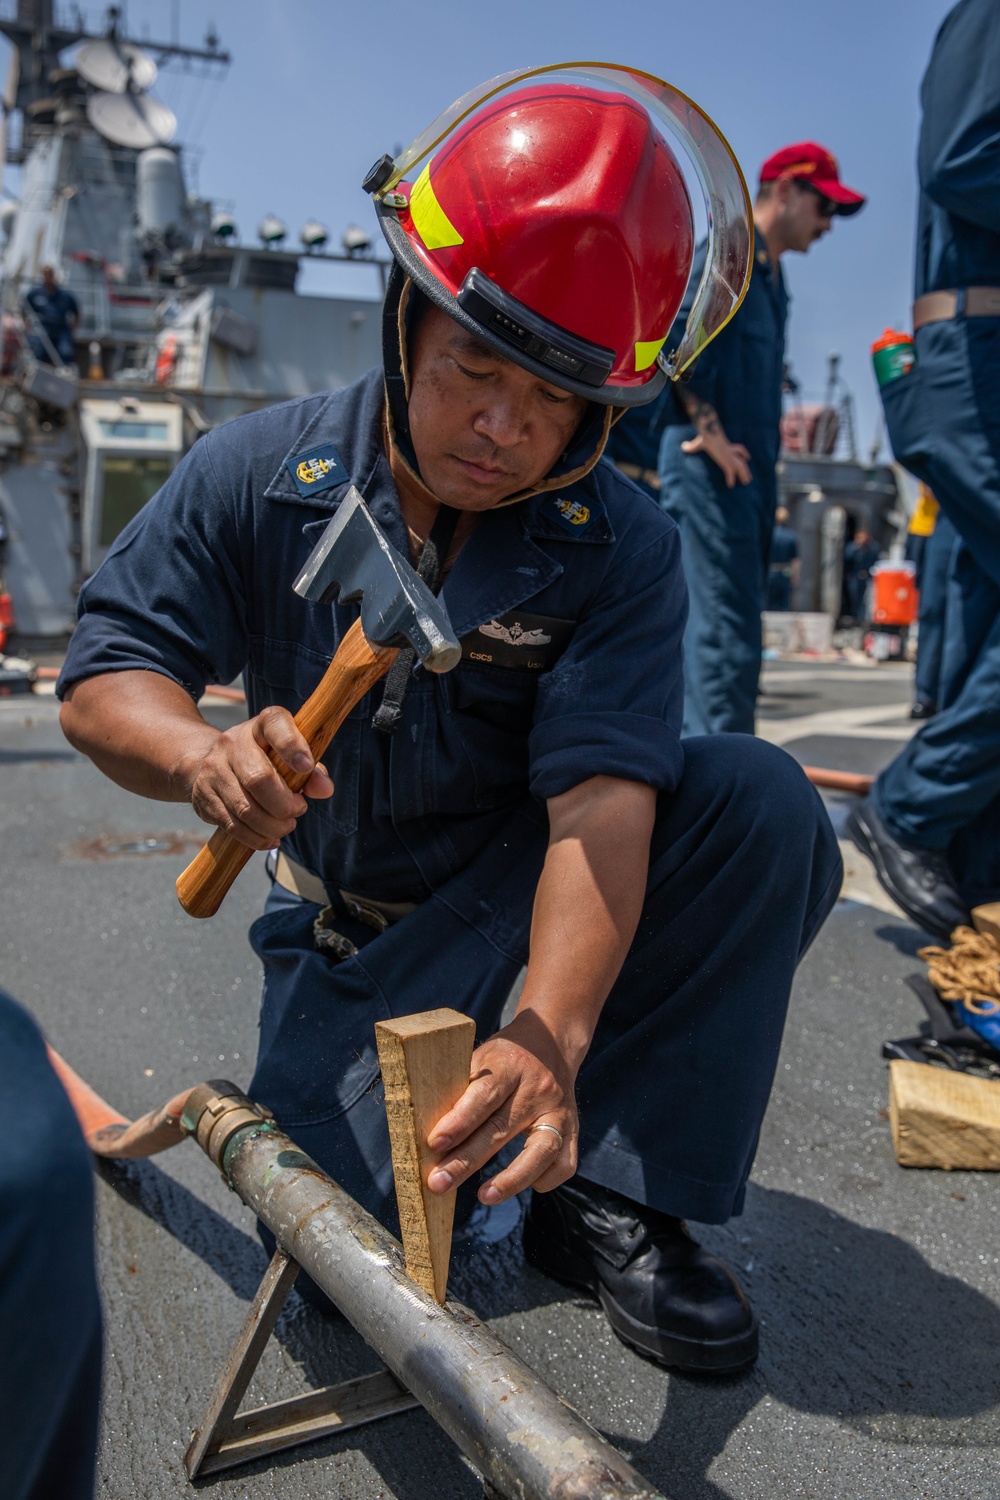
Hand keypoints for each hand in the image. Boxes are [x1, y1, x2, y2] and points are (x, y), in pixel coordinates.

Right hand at [187, 705, 332, 849]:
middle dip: (284, 805)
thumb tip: (324, 789)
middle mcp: (232, 742)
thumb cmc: (266, 762)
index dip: (292, 745)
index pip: (275, 725)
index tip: (306, 766)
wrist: (216, 764)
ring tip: (285, 826)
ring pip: (245, 808)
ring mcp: (214, 769)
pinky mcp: (203, 796)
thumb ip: (313, 772)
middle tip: (298, 810)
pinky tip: (269, 838)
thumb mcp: (291, 759)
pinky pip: (233, 825)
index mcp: (261, 726)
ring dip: (273, 826)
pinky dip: (256, 838)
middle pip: (258, 779)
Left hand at [425, 1010, 577, 1204]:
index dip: (459, 1121)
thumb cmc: (504, 1057)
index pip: (483, 1095)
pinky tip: (519, 1185)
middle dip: (466, 1161)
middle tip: (438, 1183)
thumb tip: (424, 1125)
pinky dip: (543, 1179)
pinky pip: (564, 1163)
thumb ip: (460, 1087)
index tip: (434, 1144)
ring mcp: (559, 1111)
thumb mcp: (481, 1057)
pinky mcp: (573, 1130)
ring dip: (512, 1179)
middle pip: (501, 1129)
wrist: (551, 1042)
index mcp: (510, 1066)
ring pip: (540, 1151)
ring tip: (484, 1196)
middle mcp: (538, 1089)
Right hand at [682, 429, 751, 487]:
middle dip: (745, 468)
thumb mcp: (698, 442)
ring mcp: (729, 457)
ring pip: (741, 466)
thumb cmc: (704, 436)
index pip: (738, 449)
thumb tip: (683, 447)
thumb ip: (692, 446)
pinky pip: (730, 472)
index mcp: (727, 445)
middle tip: (748, 477)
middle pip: (742, 459)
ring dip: (744, 474)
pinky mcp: (726, 461)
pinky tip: (731, 485)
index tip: (747, 458)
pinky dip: (731, 479)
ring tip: (746, 482)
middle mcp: (730, 451)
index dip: (743, 453)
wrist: (709, 435)